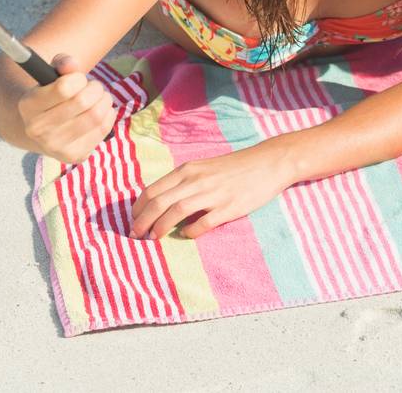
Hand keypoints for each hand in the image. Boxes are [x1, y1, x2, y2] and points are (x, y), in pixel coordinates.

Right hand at [17, 53, 116, 164]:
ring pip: (96, 116)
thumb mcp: (51, 75)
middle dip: (95, 88)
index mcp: (27, 105)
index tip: (79, 79)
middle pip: (83, 101)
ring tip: (98, 97)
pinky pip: (104, 129)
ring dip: (104, 100)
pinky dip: (108, 114)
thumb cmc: (51, 95)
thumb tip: (71, 64)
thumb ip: (62, 63)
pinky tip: (99, 111)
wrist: (41, 129)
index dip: (79, 78)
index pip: (64, 88)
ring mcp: (55, 147)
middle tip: (93, 87)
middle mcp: (37, 129)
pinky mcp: (74, 156)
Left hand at [130, 143, 293, 239]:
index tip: (133, 221)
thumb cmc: (235, 167)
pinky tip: (186, 235)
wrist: (268, 162)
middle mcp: (196, 180)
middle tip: (135, 235)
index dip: (138, 208)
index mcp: (188, 170)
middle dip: (142, 222)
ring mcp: (212, 194)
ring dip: (160, 228)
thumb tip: (163, 203)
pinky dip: (190, 232)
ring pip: (175, 212)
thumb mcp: (204, 167)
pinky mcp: (228, 207)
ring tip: (153, 238)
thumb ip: (184, 182)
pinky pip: (202, 224)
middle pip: (159, 203)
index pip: (152, 190)